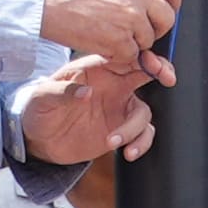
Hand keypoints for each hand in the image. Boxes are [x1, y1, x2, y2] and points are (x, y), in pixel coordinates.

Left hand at [18, 48, 165, 167]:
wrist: (39, 139)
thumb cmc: (39, 109)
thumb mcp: (42, 97)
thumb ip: (61, 92)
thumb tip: (85, 92)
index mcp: (96, 68)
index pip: (124, 55)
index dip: (142, 55)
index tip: (152, 63)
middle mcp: (113, 84)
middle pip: (146, 73)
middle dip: (162, 71)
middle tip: (168, 79)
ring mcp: (119, 108)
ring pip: (144, 111)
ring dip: (136, 128)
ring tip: (114, 142)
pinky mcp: (121, 129)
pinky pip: (143, 133)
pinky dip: (141, 143)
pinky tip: (128, 153)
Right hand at [36, 0, 181, 61]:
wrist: (44, 1)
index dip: (172, 1)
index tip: (165, 10)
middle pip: (167, 18)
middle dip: (155, 29)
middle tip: (135, 32)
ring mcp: (132, 16)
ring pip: (148, 39)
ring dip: (132, 42)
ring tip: (106, 33)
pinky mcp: (121, 40)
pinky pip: (131, 55)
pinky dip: (118, 55)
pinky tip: (100, 43)